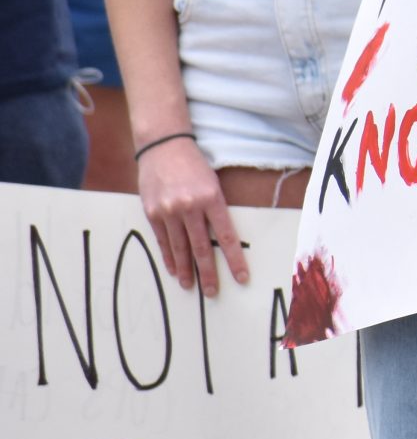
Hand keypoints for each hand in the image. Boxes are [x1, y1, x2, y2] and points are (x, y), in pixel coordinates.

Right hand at [137, 137, 250, 295]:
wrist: (163, 145)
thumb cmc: (194, 163)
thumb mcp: (214, 182)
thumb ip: (216, 209)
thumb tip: (222, 238)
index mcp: (212, 198)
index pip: (227, 236)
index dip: (235, 260)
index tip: (241, 277)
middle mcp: (190, 207)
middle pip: (202, 248)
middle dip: (208, 273)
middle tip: (213, 292)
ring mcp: (169, 211)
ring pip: (180, 248)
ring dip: (187, 270)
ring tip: (192, 286)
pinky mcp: (152, 212)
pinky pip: (163, 241)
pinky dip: (169, 257)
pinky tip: (174, 270)